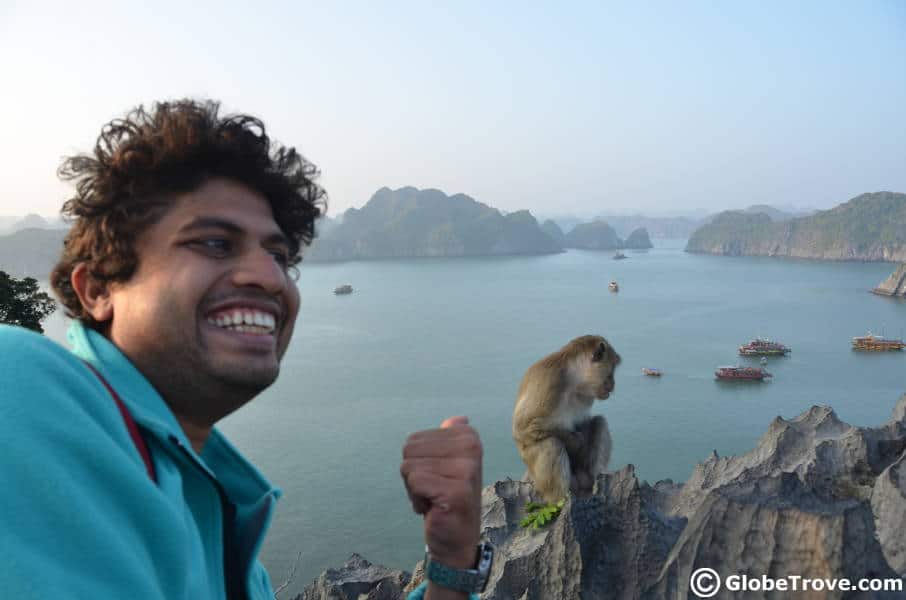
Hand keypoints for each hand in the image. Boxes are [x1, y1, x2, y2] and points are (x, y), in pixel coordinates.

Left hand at [401, 416, 481, 568]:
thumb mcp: (449, 464)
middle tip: (435, 490)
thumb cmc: (448, 497)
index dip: (418, 461)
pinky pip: (414, 482)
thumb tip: (459, 419)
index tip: (437, 477)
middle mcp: (471, 447)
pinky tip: (434, 508)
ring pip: (408, 467)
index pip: (414, 439)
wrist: (458, 538)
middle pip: (409, 450)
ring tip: (435, 498)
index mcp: (468, 436)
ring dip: (415, 489)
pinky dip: (417, 500)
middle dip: (414, 475)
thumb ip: (450, 439)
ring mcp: (466, 469)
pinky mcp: (456, 490)